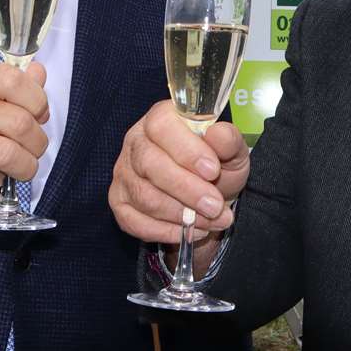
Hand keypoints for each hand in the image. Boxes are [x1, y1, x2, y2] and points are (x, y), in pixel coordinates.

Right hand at [0, 62, 50, 218]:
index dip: (37, 102)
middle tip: (34, 151)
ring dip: (24, 166)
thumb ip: (5, 87)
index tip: (39, 116)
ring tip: (22, 169)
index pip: (13, 80)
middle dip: (37, 143)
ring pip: (4, 152)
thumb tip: (40, 74)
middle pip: (17, 122)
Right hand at [110, 99, 249, 245]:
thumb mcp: (231, 151)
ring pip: (144, 196)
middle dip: (186, 189)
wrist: (208, 197)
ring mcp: (124, 173)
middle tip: (215, 206)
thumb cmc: (216, 167)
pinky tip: (190, 231)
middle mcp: (136, 142)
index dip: (186, 150)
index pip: (162, 126)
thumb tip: (218, 134)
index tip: (213, 171)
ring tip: (211, 220)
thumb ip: (228, 141)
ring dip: (181, 214)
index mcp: (161, 118)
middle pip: (149, 163)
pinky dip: (166, 231)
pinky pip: (134, 221)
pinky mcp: (119, 202)